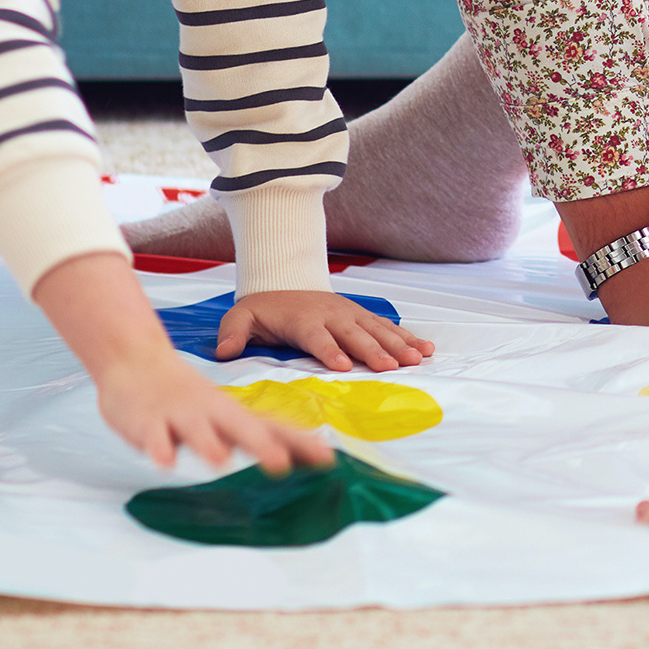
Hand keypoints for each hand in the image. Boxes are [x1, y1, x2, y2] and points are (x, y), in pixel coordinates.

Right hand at [97, 343, 335, 474]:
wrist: (138, 361)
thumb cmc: (186, 396)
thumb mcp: (222, 413)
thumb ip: (250, 433)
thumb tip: (289, 455)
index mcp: (232, 412)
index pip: (273, 428)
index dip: (300, 443)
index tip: (328, 459)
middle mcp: (212, 411)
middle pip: (240, 428)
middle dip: (261, 446)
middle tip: (280, 464)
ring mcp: (179, 414)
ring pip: (196, 430)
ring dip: (209, 445)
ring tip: (221, 462)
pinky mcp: (148, 422)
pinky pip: (154, 437)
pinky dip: (159, 449)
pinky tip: (165, 461)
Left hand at [214, 291, 432, 371]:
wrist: (283, 281)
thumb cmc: (261, 309)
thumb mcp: (239, 318)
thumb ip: (232, 334)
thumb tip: (223, 352)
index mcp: (304, 320)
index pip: (317, 337)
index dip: (330, 350)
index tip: (344, 365)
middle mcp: (332, 315)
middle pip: (355, 335)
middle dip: (375, 351)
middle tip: (393, 368)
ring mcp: (350, 314)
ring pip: (377, 330)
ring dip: (399, 344)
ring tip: (418, 358)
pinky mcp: (361, 316)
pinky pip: (387, 327)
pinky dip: (408, 336)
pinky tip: (425, 348)